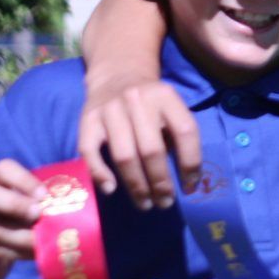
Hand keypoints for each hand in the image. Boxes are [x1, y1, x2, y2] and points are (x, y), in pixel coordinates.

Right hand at [0, 160, 42, 277]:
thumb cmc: (16, 221)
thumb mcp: (27, 204)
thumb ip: (40, 199)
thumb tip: (69, 198)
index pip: (3, 169)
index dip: (24, 181)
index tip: (44, 195)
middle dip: (14, 205)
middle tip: (38, 215)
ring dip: (23, 236)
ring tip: (45, 241)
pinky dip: (16, 253)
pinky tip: (33, 254)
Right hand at [78, 77, 199, 207]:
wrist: (117, 75)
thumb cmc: (150, 103)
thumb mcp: (171, 109)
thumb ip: (177, 136)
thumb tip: (187, 181)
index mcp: (166, 96)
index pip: (185, 132)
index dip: (191, 162)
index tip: (190, 187)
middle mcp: (137, 99)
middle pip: (152, 149)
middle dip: (161, 182)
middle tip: (165, 203)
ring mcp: (110, 109)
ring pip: (124, 155)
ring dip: (136, 185)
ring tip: (145, 203)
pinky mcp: (87, 119)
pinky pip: (90, 151)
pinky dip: (100, 173)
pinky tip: (111, 189)